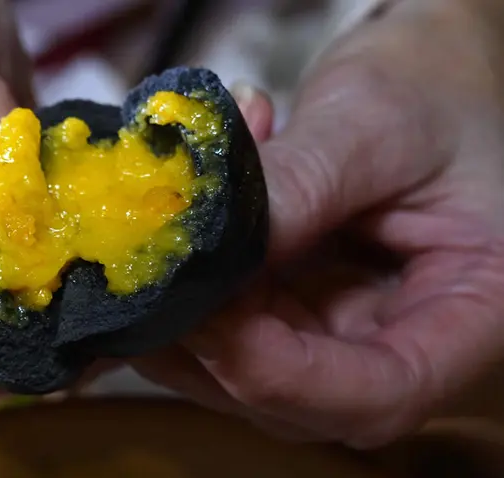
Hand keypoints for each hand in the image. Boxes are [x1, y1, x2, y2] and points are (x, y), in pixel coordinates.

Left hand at [130, 0, 503, 447]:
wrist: (424, 73)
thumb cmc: (431, 87)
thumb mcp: (377, 122)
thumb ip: (304, 183)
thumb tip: (208, 248)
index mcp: (471, 313)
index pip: (378, 395)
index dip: (279, 372)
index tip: (205, 311)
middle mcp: (400, 344)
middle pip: (293, 396)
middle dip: (208, 338)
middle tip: (159, 253)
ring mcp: (338, 334)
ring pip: (237, 368)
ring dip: (185, 302)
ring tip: (184, 201)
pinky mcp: (291, 312)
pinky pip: (220, 322)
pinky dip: (188, 274)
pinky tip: (195, 201)